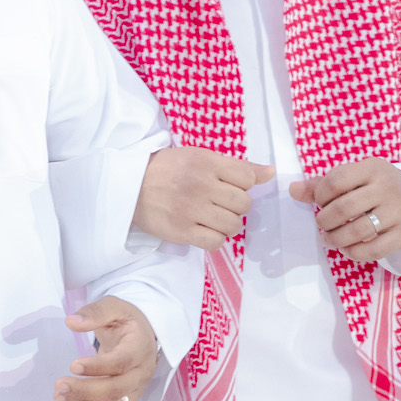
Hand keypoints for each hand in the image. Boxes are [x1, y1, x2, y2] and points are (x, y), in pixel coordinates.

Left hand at [56, 297, 157, 400]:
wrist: (141, 338)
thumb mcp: (113, 307)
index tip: (72, 365)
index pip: (121, 363)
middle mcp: (140, 374)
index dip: (97, 367)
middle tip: (58, 385)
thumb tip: (71, 322)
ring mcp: (134, 392)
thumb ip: (94, 312)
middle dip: (84, 391)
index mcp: (139, 348)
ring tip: (58, 397)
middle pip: (115, 391)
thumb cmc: (125, 322)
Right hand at [134, 146, 274, 247]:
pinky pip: (215, 242)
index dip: (243, 185)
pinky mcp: (181, 231)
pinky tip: (204, 231)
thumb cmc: (168, 169)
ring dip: (227, 224)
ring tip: (213, 219)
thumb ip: (236, 166)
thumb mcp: (200, 157)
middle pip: (243, 204)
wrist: (129, 185)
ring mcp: (191, 209)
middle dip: (236, 206)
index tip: (228, 186)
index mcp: (206, 162)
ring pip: (233, 225)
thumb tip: (270, 173)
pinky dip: (214, 239)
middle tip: (220, 205)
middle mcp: (201, 185)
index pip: (247, 178)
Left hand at [289, 157, 400, 262]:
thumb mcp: (357, 177)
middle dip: (325, 220)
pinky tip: (347, 248)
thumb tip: (293, 190)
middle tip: (323, 224)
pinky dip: (353, 253)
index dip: (320, 195)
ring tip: (330, 238)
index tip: (320, 203)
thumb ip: (325, 184)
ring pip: (357, 231)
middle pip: (344, 208)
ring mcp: (399, 212)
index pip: (336, 181)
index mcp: (373, 168)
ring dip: (336, 239)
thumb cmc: (379, 188)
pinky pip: (372, 250)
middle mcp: (388, 188)